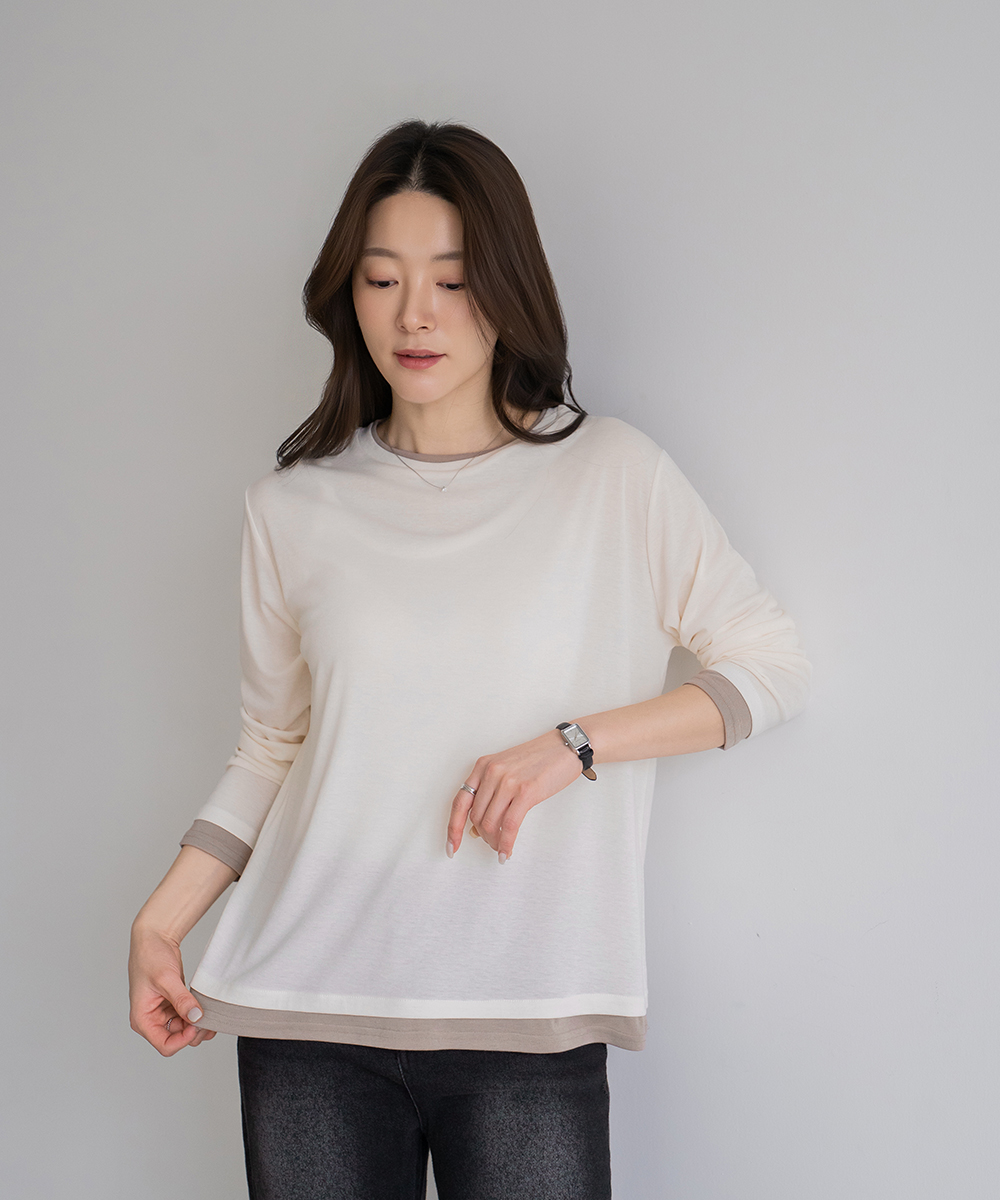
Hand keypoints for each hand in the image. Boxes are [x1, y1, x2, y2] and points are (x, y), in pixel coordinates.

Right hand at [128, 924, 215, 1055]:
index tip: (198, 1024)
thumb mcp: (166, 979)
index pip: (165, 1045)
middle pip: (176, 1039)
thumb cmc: (150, 956)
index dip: (184, 1040)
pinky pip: (187, 1016)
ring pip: (184, 1029)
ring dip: (197, 1024)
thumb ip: (181, 1000)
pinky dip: (197, 1014)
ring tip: (211, 1012)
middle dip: (193, 1032)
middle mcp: (151, 1019)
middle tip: (209, 1018)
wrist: (154, 938)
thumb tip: (195, 1017)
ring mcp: (162, 1012)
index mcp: (142, 1019)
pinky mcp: (172, 1003)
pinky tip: (207, 1008)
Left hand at [447, 728, 583, 861]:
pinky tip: (506, 851)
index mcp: (483, 766)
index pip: (460, 802)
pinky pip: (509, 825)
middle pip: (475, 817)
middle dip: (482, 836)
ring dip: (494, 842)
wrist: (566, 746)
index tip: (452, 845)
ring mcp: (508, 781)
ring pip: (490, 824)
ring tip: (501, 848)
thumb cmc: (540, 758)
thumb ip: (491, 792)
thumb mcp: (507, 769)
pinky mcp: (526, 792)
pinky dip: (506, 843)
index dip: (453, 827)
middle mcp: (492, 772)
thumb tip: (478, 826)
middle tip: (491, 844)